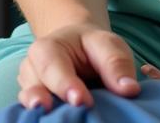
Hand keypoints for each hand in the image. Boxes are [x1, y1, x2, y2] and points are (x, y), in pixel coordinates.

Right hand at [17, 23, 139, 110]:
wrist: (77, 48)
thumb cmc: (92, 46)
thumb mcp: (107, 45)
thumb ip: (116, 64)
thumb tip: (130, 89)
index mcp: (46, 48)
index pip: (52, 67)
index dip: (66, 85)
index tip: (82, 101)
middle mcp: (31, 70)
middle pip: (37, 89)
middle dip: (49, 102)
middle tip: (70, 110)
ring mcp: (29, 91)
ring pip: (32, 107)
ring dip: (44, 116)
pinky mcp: (33, 107)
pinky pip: (34, 117)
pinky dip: (44, 120)